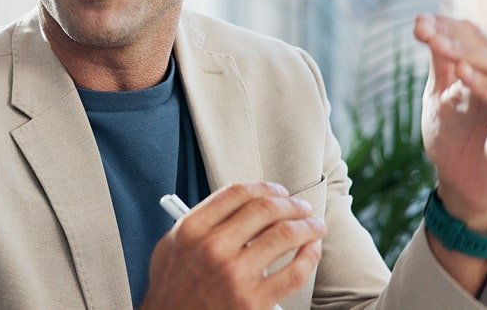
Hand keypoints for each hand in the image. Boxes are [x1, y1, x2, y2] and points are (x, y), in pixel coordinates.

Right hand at [141, 182, 324, 309]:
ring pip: (285, 235)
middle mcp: (212, 248)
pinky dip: (310, 256)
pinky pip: (294, 272)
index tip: (277, 192)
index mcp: (191, 230)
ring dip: (308, 226)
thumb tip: (236, 207)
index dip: (265, 188)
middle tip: (301, 208)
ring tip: (315, 226)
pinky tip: (311, 250)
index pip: (237, 194)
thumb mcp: (171, 248)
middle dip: (291, 204)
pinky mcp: (253, 302)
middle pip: (265, 209)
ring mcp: (235, 275)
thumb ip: (200, 225)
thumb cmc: (172, 291)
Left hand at [414, 15, 486, 232]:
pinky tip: (462, 75)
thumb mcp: (438, 95)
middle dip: (455, 39)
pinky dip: (486, 86)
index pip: (476, 38)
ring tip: (439, 46)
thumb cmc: (452, 139)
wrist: (462, 186)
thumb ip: (439, 62)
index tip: (418, 22)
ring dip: (469, 56)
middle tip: (426, 31)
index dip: (448, 28)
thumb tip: (424, 21)